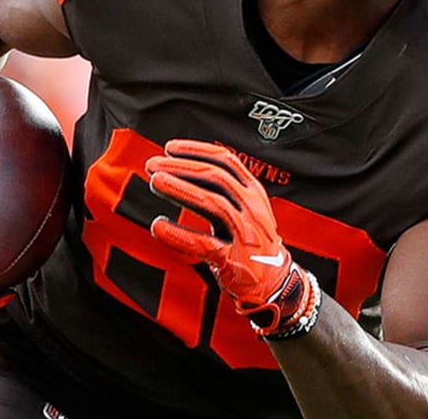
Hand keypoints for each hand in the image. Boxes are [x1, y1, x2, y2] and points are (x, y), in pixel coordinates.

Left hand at [146, 139, 319, 338]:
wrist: (274, 280)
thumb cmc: (251, 240)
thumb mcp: (244, 207)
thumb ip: (221, 189)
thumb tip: (182, 166)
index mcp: (254, 192)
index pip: (225, 160)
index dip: (196, 150)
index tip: (170, 148)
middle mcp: (252, 208)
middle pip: (215, 176)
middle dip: (181, 167)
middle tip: (153, 164)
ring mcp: (245, 233)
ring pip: (211, 202)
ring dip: (180, 189)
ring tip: (155, 182)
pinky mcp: (233, 259)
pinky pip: (202, 243)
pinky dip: (178, 233)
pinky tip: (158, 226)